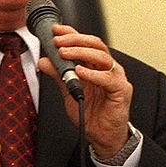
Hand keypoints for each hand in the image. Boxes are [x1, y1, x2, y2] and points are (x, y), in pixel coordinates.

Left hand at [38, 24, 132, 157]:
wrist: (103, 136)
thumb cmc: (91, 113)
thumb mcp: (69, 91)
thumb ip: (59, 75)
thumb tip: (44, 61)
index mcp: (96, 65)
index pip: (86, 43)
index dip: (71, 33)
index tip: (55, 30)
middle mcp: (108, 68)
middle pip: (95, 44)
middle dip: (75, 40)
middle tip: (58, 41)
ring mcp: (116, 78)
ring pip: (102, 57)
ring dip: (82, 52)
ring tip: (65, 53)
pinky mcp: (121, 91)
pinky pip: (108, 78)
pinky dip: (93, 73)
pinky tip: (80, 71)